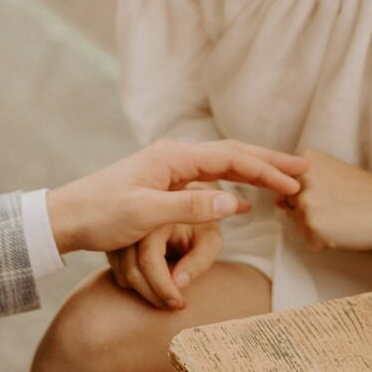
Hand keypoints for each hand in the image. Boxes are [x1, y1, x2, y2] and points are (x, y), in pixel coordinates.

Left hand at [47, 139, 305, 254]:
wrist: (66, 217)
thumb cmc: (101, 215)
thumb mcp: (145, 214)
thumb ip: (190, 207)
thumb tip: (236, 203)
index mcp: (174, 158)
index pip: (232, 159)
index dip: (266, 170)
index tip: (294, 183)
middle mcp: (176, 157)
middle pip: (234, 154)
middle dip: (270, 161)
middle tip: (305, 168)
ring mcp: (172, 168)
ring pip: (225, 163)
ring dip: (256, 168)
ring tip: (286, 175)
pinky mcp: (167, 183)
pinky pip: (212, 175)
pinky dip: (236, 179)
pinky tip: (247, 189)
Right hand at [107, 220, 220, 309]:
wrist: (189, 210)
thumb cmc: (202, 228)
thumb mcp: (209, 240)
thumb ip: (199, 260)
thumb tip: (178, 284)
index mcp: (157, 215)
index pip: (149, 259)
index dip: (163, 287)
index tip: (179, 303)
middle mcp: (132, 222)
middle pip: (132, 270)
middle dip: (153, 294)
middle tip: (175, 305)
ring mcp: (121, 232)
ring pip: (123, 274)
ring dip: (145, 291)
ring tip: (169, 292)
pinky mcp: (115, 242)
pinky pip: (119, 272)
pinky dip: (136, 283)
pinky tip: (157, 280)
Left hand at [280, 150, 371, 251]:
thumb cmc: (368, 191)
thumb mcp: (331, 173)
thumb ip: (302, 183)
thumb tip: (275, 201)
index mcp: (304, 159)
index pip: (288, 185)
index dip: (314, 193)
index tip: (335, 191)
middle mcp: (299, 178)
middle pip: (289, 205)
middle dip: (311, 211)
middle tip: (342, 206)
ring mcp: (305, 202)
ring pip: (298, 224)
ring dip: (317, 227)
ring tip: (344, 217)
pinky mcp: (312, 226)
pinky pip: (310, 241)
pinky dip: (325, 242)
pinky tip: (345, 230)